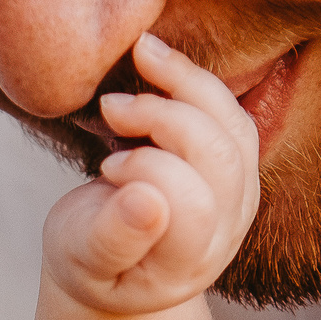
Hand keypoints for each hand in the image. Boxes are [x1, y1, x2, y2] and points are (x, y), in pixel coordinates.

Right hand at [43, 31, 260, 315]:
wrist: (112, 264)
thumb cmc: (86, 261)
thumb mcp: (79, 258)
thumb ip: (112, 238)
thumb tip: (147, 200)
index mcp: (186, 264)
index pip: (193, 204)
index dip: (148, 169)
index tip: (105, 166)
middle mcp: (226, 233)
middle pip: (222, 158)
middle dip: (165, 116)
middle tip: (110, 106)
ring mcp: (241, 200)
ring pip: (235, 127)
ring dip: (187, 82)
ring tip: (139, 55)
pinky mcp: (238, 168)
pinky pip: (232, 113)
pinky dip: (194, 80)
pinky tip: (155, 64)